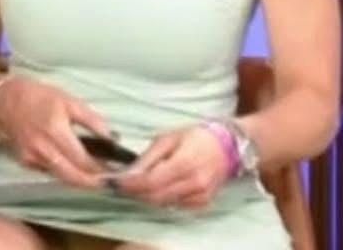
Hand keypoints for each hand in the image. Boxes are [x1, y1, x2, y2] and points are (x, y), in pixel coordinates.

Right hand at [0, 75, 111, 188]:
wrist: (7, 101)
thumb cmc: (42, 97)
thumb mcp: (71, 101)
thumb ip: (92, 120)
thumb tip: (111, 138)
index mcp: (55, 130)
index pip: (81, 160)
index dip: (99, 169)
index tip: (113, 171)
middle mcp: (42, 149)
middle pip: (71, 177)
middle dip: (91, 183)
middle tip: (107, 181)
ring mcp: (32, 158)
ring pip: (61, 177)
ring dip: (79, 179)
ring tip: (95, 175)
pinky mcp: (26, 162)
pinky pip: (49, 171)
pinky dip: (63, 171)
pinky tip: (72, 165)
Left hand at [115, 125, 231, 208]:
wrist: (226, 146)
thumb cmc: (195, 137)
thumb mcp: (168, 138)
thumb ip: (149, 157)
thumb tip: (130, 173)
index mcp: (184, 163)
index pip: (150, 182)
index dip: (130, 184)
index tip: (116, 181)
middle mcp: (193, 183)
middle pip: (155, 196)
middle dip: (136, 192)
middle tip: (124, 183)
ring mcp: (199, 196)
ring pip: (164, 204)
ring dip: (149, 196)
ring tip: (141, 182)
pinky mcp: (202, 203)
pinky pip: (176, 206)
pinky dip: (164, 198)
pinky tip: (163, 186)